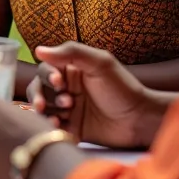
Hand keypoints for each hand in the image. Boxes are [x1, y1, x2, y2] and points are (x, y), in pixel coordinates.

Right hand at [33, 43, 161, 148]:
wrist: (140, 121)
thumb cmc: (123, 88)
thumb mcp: (100, 64)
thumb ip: (71, 53)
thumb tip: (38, 50)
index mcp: (71, 70)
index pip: (46, 69)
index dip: (47, 75)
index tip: (59, 83)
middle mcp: (66, 88)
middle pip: (39, 88)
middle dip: (44, 95)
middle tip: (63, 103)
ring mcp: (68, 109)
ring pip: (43, 109)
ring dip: (46, 112)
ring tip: (59, 118)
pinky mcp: (72, 128)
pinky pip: (53, 127)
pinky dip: (51, 127)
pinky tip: (58, 128)